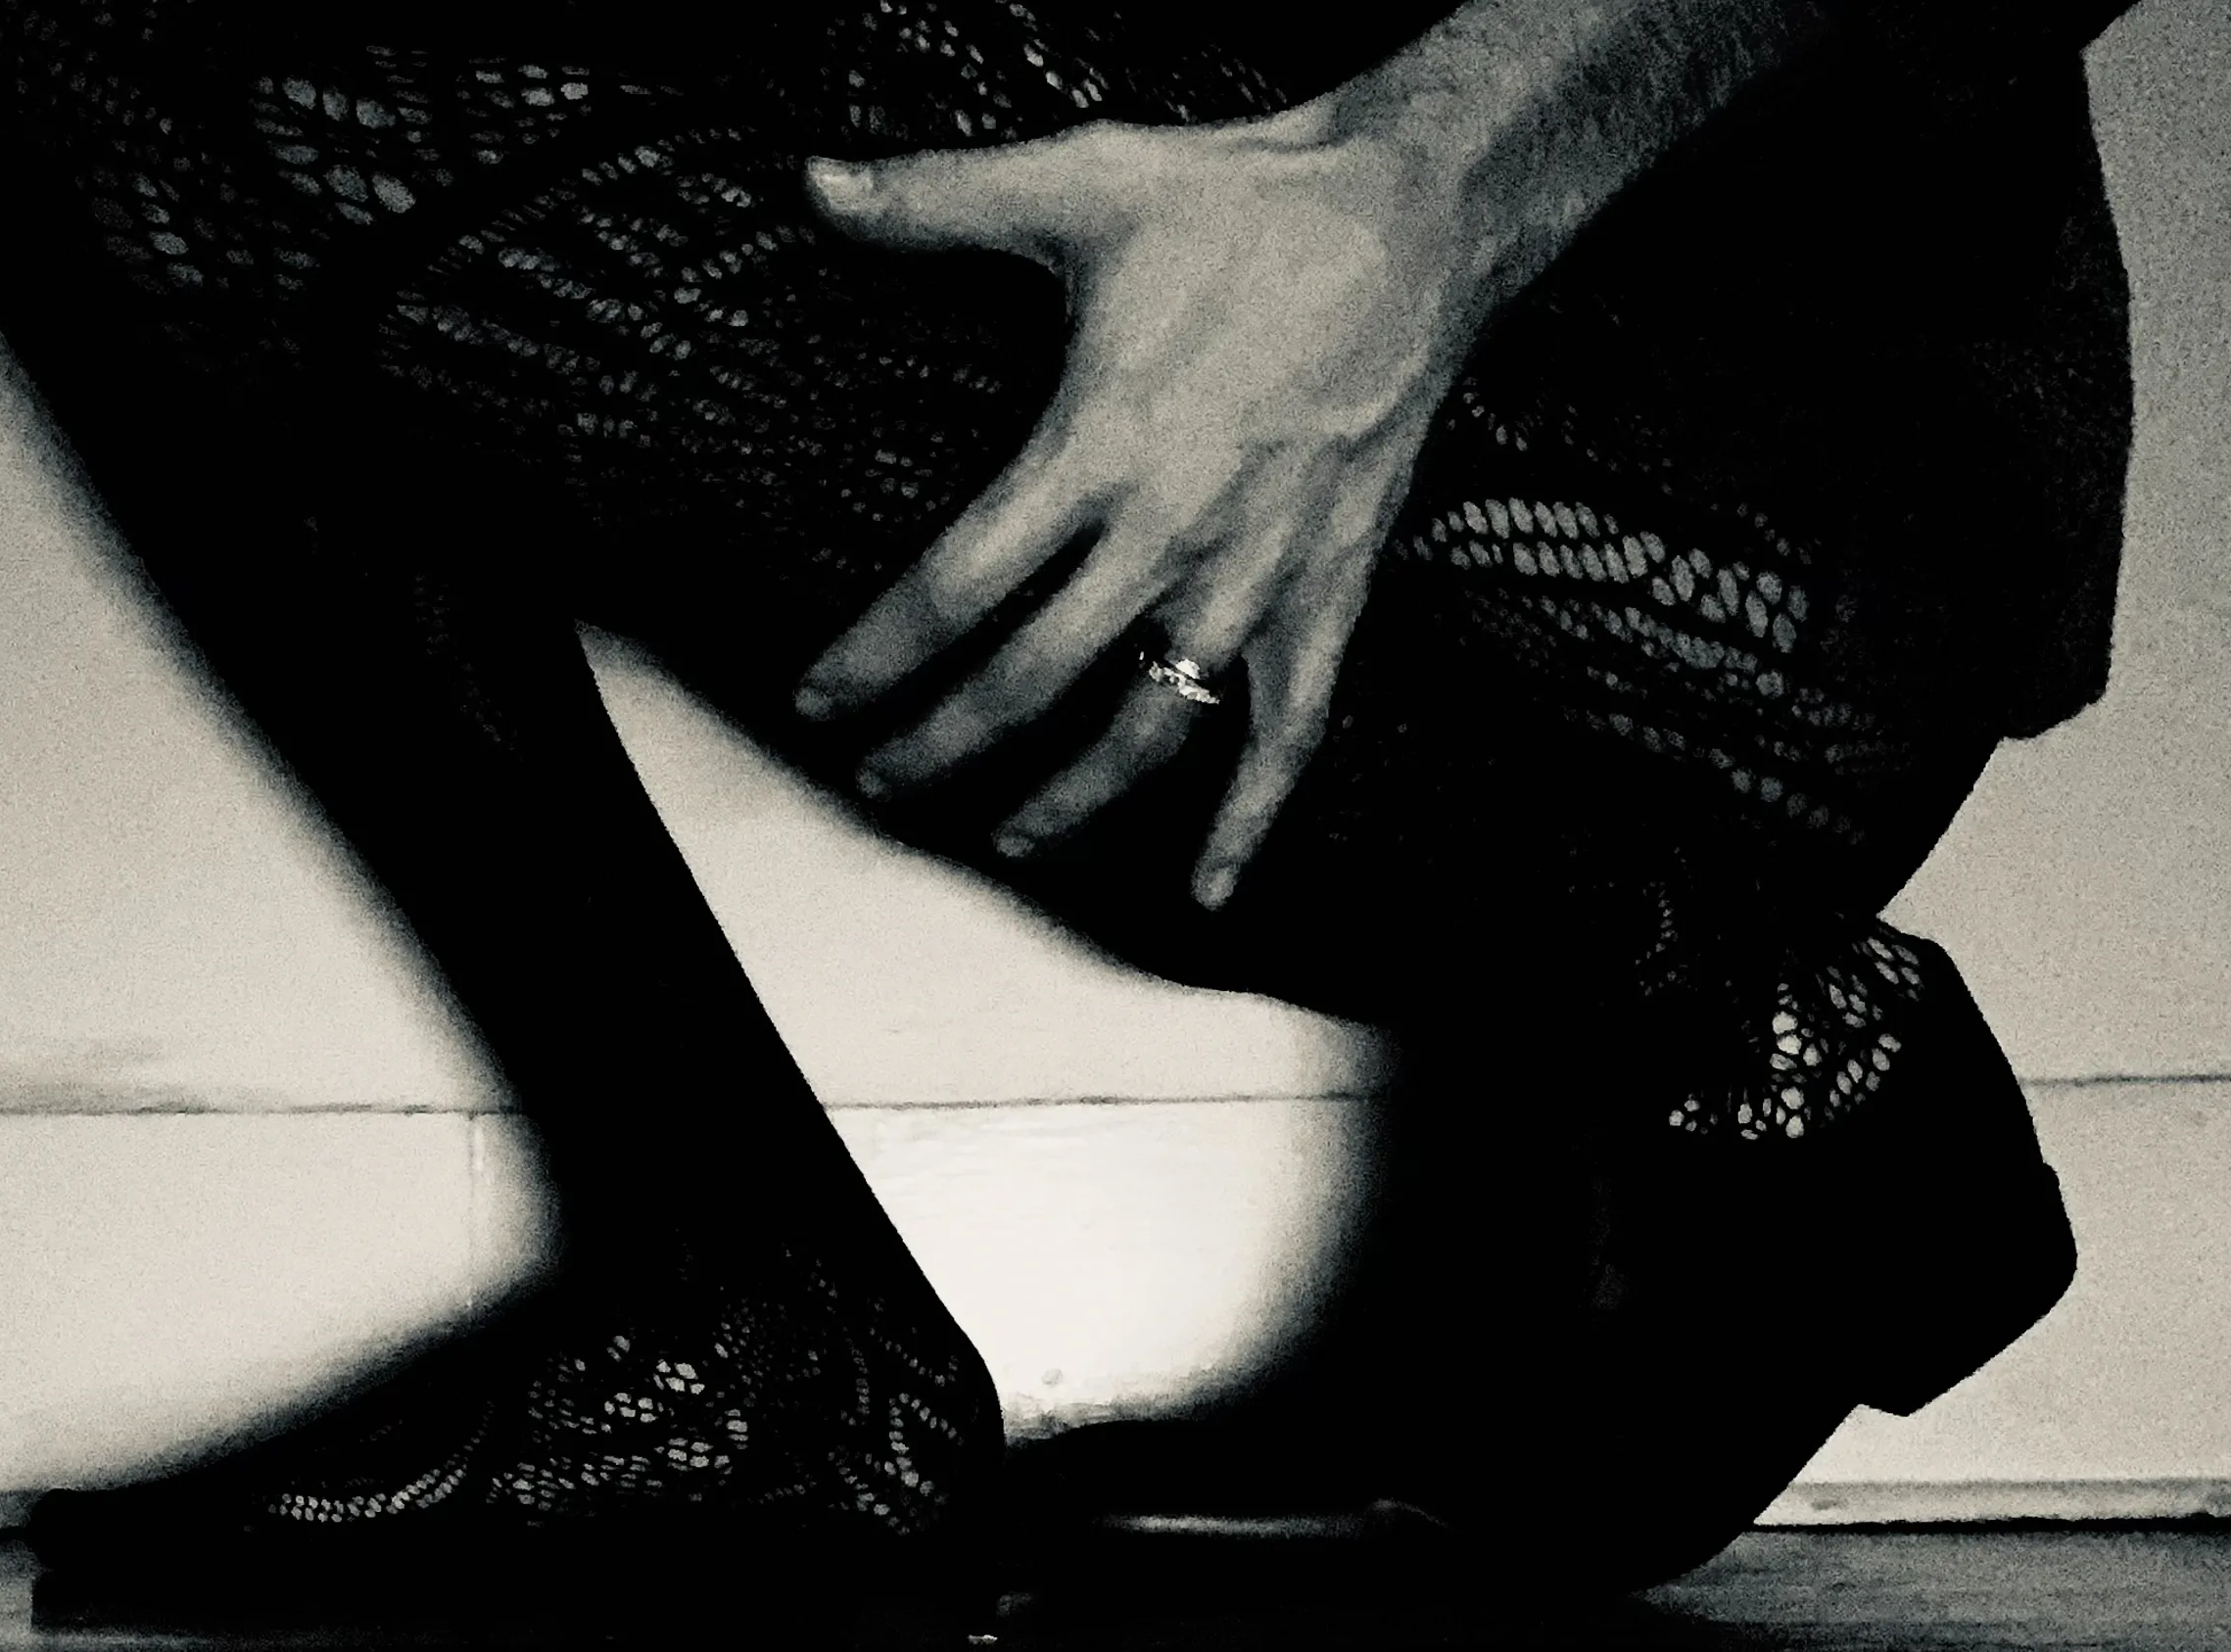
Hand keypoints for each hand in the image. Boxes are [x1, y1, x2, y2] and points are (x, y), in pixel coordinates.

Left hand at [793, 93, 1509, 908]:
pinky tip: (1205, 890)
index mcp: (1098, 446)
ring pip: (1144, 732)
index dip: (876, 659)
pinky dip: (1248, 823)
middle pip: (1027, 681)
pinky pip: (1287, 739)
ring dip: (1064, 802)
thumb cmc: (1248, 209)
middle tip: (879, 783)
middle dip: (937, 747)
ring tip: (1003, 838)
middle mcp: (1170, 534)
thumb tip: (817, 184)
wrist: (1413, 222)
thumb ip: (936, 199)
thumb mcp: (1082, 182)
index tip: (821, 702)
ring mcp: (1253, 582)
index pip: (954, 588)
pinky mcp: (1325, 600)